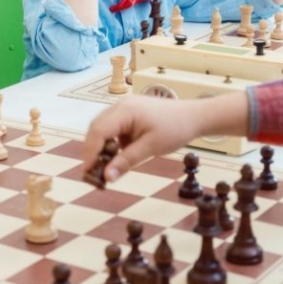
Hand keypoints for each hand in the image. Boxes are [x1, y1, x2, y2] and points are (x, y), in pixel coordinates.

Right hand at [82, 93, 248, 181]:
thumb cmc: (176, 128)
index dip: (90, 153)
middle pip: (96, 129)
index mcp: (125, 111)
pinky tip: (117, 156)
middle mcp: (120, 105)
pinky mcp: (128, 113)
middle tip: (94, 173)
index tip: (89, 172)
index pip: (98, 132)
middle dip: (92, 151)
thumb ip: (126, 161)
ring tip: (104, 167)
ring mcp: (123, 108)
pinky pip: (112, 128)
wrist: (193, 117)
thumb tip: (107, 177)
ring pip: (102, 129)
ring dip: (100, 148)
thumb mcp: (150, 148)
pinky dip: (110, 143)